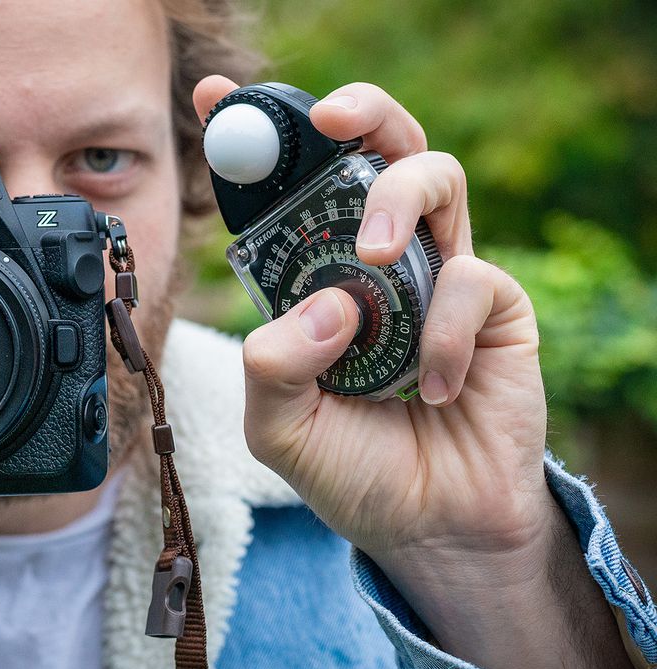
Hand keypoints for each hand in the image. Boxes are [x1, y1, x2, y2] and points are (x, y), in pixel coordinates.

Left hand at [193, 77, 633, 668]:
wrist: (428, 528)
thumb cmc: (351, 469)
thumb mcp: (280, 428)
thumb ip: (273, 369)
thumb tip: (322, 302)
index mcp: (316, 275)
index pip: (289, 188)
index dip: (258, 136)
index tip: (215, 97)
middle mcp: (378, 261)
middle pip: (379, 147)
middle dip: (357, 114)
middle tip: (329, 122)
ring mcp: (438, 275)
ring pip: (436, 178)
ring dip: (395, 201)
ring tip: (372, 260)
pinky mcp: (495, 307)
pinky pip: (470, 279)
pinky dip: (441, 332)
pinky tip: (429, 388)